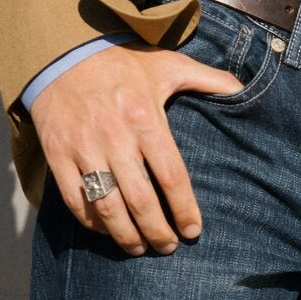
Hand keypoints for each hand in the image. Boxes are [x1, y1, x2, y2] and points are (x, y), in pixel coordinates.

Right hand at [28, 42, 243, 255]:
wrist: (64, 51)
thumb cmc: (122, 62)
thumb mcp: (167, 64)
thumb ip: (207, 78)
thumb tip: (243, 89)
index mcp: (146, 117)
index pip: (171, 176)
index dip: (184, 209)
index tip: (193, 230)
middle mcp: (115, 137)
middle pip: (141, 201)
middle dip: (158, 232)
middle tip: (169, 247)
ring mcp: (84, 149)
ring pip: (107, 208)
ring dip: (126, 236)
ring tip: (140, 248)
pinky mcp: (58, 155)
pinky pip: (75, 201)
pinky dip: (92, 223)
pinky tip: (108, 230)